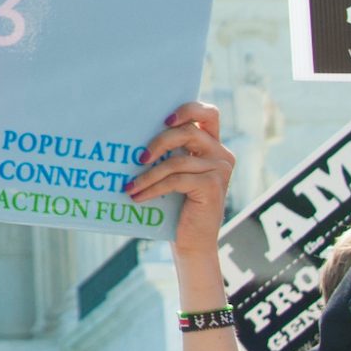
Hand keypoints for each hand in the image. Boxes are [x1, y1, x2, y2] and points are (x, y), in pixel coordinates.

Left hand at [129, 101, 234, 255]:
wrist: (192, 241)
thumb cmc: (178, 205)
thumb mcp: (175, 173)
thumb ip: (169, 152)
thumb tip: (135, 136)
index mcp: (213, 145)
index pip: (208, 113)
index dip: (188, 109)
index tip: (164, 119)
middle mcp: (221, 154)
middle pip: (189, 132)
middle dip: (160, 141)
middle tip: (139, 157)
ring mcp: (219, 170)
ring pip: (178, 161)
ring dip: (148, 174)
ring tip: (129, 185)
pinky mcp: (212, 186)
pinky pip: (176, 180)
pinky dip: (153, 187)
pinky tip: (137, 196)